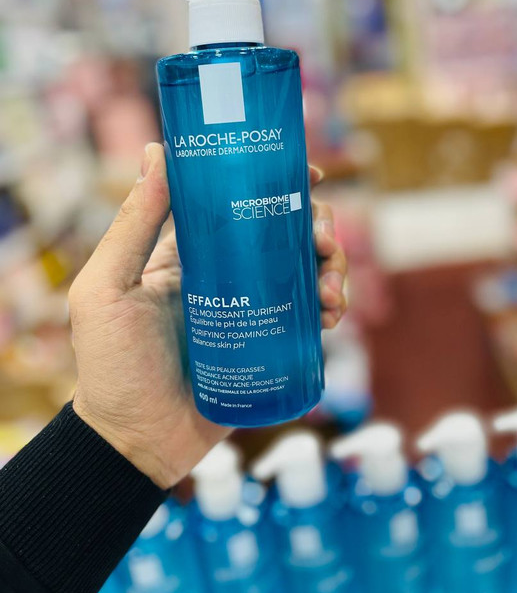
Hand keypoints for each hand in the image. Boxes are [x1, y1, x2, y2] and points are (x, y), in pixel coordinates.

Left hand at [70, 143, 346, 488]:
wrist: (135, 442)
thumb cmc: (111, 365)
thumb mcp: (108, 287)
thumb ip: (133, 223)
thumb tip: (157, 150)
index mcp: (191, 254)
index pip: (238, 202)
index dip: (275, 182)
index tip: (305, 172)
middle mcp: (228, 275)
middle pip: (285, 233)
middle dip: (317, 226)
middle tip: (325, 239)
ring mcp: (253, 311)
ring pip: (305, 272)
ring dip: (331, 268)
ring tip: (331, 289)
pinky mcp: (271, 347)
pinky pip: (309, 319)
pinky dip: (330, 310)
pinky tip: (331, 316)